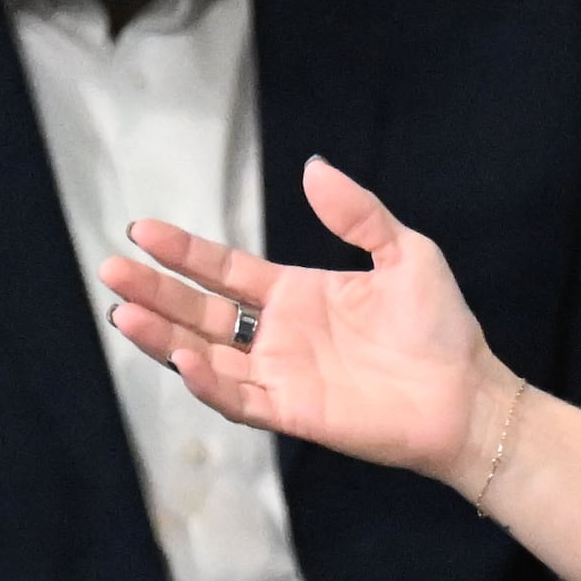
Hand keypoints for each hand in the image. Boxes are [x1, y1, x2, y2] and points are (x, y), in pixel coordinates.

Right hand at [101, 156, 505, 492]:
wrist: (469, 394)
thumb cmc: (441, 327)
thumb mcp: (405, 252)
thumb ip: (358, 214)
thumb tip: (312, 167)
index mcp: (296, 294)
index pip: (224, 270)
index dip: (183, 252)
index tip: (141, 230)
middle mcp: (278, 335)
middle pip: (200, 311)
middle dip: (155, 291)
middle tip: (110, 269)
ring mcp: (281, 375)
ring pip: (204, 354)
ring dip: (162, 336)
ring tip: (122, 312)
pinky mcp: (292, 412)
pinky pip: (238, 399)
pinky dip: (207, 382)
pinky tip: (182, 357)